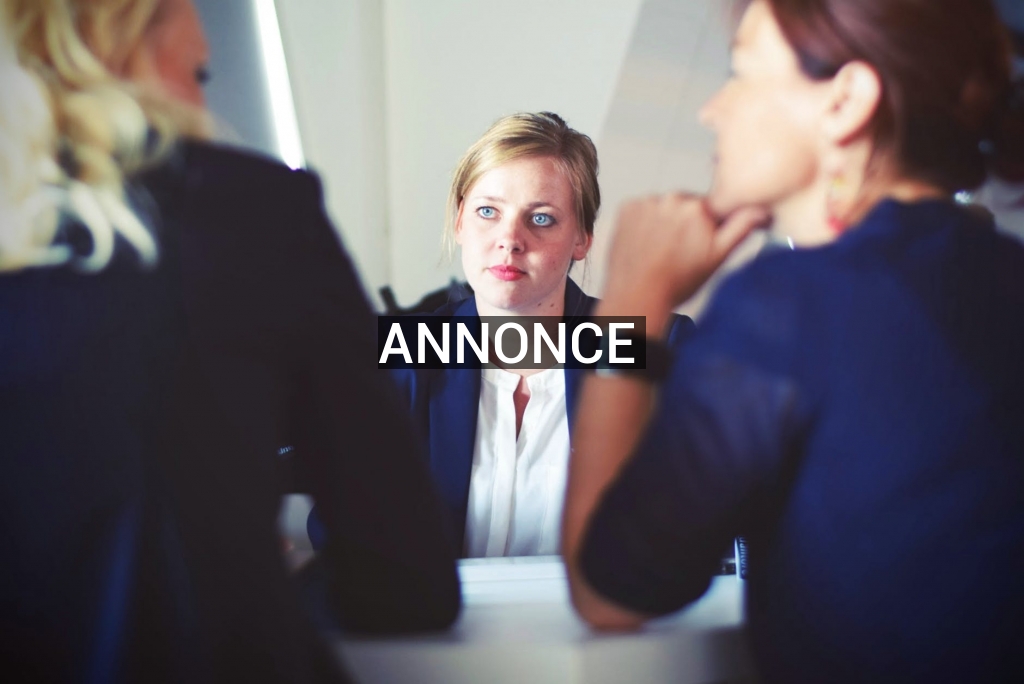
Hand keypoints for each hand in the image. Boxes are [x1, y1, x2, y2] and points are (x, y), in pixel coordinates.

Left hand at [603, 193, 767, 314]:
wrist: (637, 295)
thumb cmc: (676, 282)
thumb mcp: (718, 257)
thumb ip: (741, 227)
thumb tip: (761, 209)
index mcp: (698, 207)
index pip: (711, 208)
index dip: (708, 226)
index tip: (700, 242)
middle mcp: (672, 198)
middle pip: (685, 206)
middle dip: (685, 223)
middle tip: (679, 251)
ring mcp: (646, 202)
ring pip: (663, 207)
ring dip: (664, 222)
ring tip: (660, 250)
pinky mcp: (627, 207)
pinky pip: (641, 209)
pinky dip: (643, 222)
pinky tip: (645, 243)